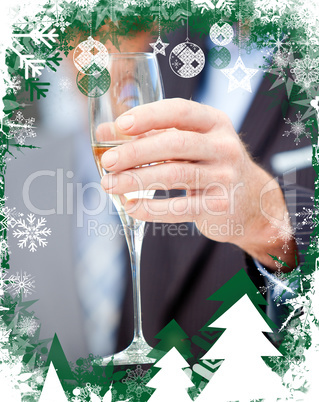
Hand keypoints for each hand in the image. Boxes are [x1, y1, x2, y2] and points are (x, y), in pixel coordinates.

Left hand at [99, 98, 296, 270]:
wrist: (251, 202)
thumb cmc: (210, 165)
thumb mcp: (189, 143)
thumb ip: (151, 135)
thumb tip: (104, 133)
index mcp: (214, 122)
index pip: (179, 111)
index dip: (148, 116)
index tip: (120, 125)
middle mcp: (223, 146)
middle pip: (174, 144)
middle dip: (136, 152)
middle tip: (109, 162)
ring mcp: (224, 177)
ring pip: (175, 175)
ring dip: (137, 181)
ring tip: (110, 184)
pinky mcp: (219, 205)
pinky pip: (180, 208)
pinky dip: (151, 208)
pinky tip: (131, 206)